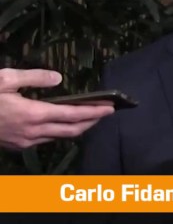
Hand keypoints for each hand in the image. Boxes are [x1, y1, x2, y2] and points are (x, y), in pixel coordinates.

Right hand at [0, 69, 114, 150]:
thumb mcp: (5, 79)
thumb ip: (34, 77)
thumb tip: (59, 79)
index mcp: (32, 114)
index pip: (73, 115)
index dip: (94, 112)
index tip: (110, 108)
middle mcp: (32, 132)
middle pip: (72, 130)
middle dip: (92, 121)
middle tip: (106, 112)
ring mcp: (24, 141)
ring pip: (59, 137)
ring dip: (77, 127)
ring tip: (89, 116)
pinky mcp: (17, 145)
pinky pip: (46, 140)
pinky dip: (60, 131)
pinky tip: (62, 123)